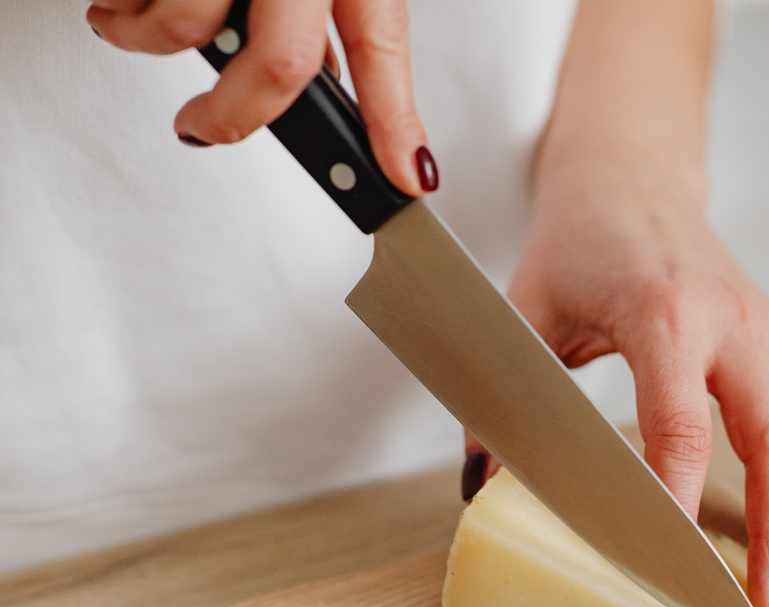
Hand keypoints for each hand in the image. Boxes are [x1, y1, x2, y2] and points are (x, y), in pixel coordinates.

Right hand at [86, 0, 437, 193]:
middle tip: (200, 129)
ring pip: (189, 22)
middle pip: (277, 64)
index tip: (405, 182)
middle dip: (231, 118)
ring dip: (148, 40)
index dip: (395, 126)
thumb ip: (335, 6)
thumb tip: (328, 80)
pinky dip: (118, 0)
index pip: (381, 46)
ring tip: (131, 27)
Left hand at [463, 162, 768, 606]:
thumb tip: (481, 487)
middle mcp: (731, 322)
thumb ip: (503, 397)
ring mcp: (765, 330)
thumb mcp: (526, 310)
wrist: (632, 177)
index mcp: (665, 314)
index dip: (676, 505)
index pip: (680, 429)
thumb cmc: (578, 240)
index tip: (670, 569)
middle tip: (768, 602)